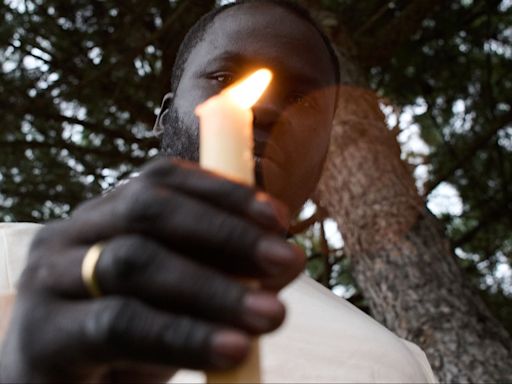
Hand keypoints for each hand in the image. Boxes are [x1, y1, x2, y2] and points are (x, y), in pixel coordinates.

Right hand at [0, 158, 304, 382]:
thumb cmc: (130, 330)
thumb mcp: (179, 295)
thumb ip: (225, 272)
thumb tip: (288, 259)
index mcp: (104, 215)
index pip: (162, 180)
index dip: (224, 193)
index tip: (280, 218)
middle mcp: (71, 235)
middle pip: (148, 211)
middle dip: (225, 233)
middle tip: (286, 260)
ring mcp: (49, 281)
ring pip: (135, 262)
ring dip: (214, 287)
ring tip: (272, 313)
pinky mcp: (44, 336)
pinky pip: (119, 325)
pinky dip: (184, 335)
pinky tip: (232, 349)